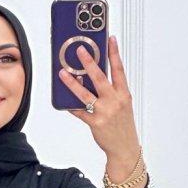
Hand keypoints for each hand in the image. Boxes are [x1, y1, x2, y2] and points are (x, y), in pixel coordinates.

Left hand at [58, 34, 141, 170]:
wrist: (124, 148)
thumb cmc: (123, 125)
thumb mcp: (123, 105)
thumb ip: (112, 90)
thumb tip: (92, 77)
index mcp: (124, 94)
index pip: (119, 69)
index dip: (114, 53)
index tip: (110, 39)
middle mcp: (115, 101)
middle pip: (100, 77)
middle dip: (89, 62)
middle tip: (80, 49)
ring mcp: (104, 112)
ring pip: (85, 94)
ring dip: (72, 82)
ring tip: (63, 73)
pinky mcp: (95, 123)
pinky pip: (80, 111)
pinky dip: (71, 105)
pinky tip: (63, 99)